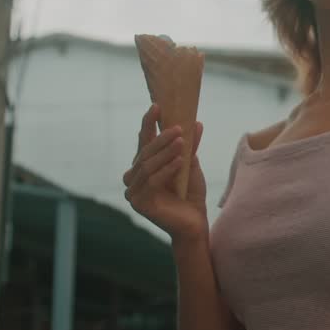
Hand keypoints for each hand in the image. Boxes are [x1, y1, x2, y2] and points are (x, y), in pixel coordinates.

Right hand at [122, 104, 207, 241]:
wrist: (194, 223)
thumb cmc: (191, 195)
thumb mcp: (191, 166)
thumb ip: (190, 147)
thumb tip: (196, 123)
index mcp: (142, 167)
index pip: (143, 141)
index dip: (148, 124)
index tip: (157, 106)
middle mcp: (133, 178)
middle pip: (145, 152)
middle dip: (161, 139)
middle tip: (178, 128)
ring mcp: (133, 192)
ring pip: (147, 166)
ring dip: (166, 152)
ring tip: (182, 143)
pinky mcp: (139, 204)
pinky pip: (152, 181)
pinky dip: (167, 169)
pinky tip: (180, 161)